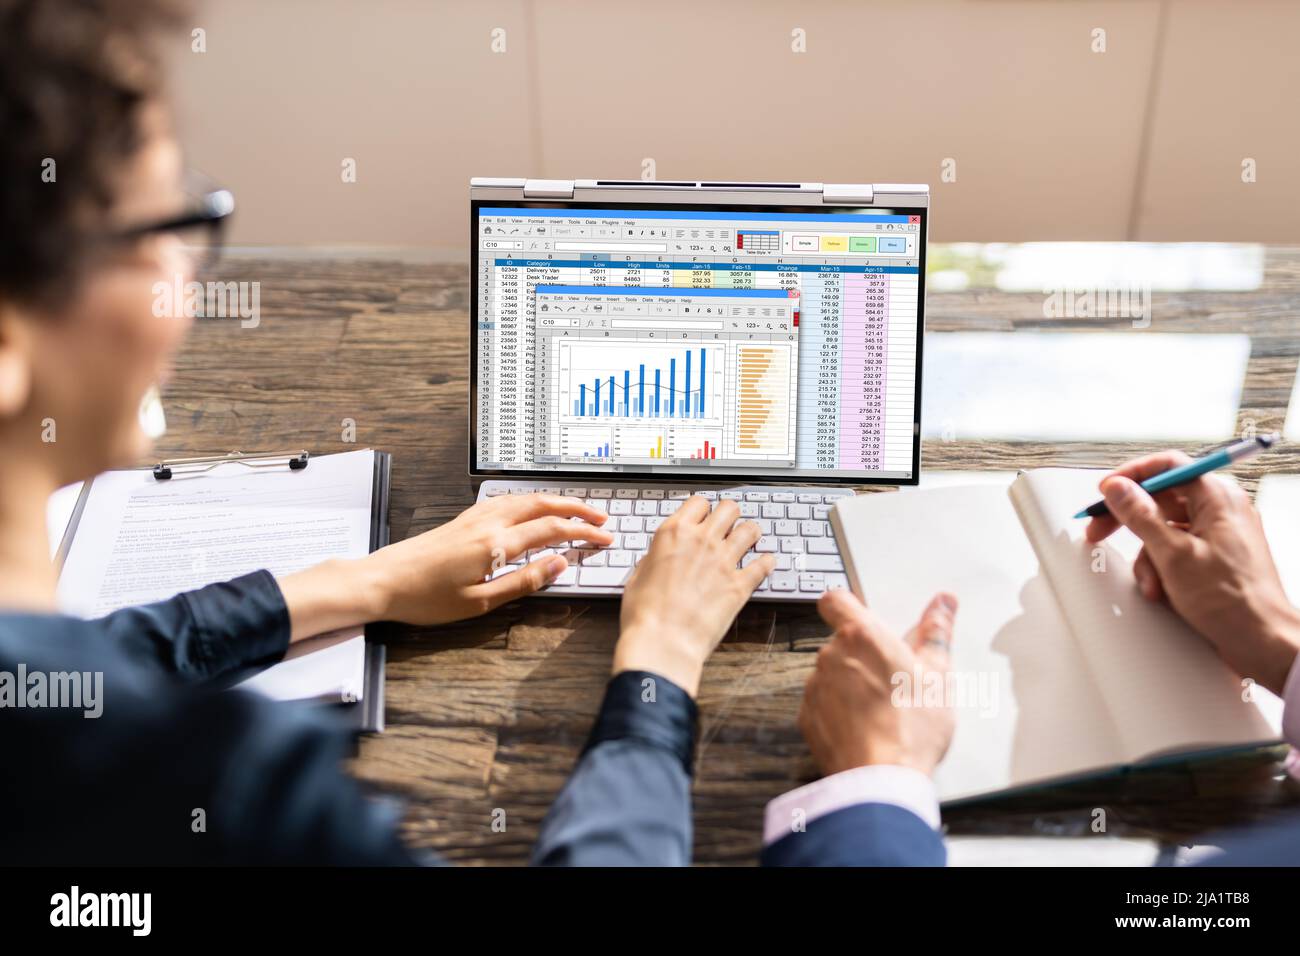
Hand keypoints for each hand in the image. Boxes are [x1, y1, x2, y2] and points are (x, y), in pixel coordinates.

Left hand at [360, 493, 612, 625]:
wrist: (382, 581)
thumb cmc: (425, 597)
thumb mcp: (480, 602)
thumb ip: (523, 581)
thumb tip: (558, 565)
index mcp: (496, 544)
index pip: (552, 530)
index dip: (583, 532)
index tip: (604, 538)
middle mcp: (488, 523)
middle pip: (542, 504)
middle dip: (576, 509)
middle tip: (601, 519)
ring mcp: (475, 517)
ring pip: (525, 499)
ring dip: (555, 501)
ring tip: (575, 510)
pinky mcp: (463, 520)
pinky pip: (507, 501)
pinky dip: (532, 501)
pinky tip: (534, 508)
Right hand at [613, 496, 774, 696]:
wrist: (662, 642)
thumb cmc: (644, 613)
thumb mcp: (638, 576)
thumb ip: (654, 558)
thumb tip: (660, 557)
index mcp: (674, 533)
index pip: (698, 502)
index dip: (702, 509)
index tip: (703, 517)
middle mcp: (702, 541)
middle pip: (729, 508)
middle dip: (730, 515)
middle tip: (728, 525)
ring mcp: (724, 561)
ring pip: (751, 529)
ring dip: (750, 533)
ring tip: (749, 540)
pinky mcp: (740, 585)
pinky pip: (764, 564)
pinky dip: (766, 563)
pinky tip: (765, 563)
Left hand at [798, 589, 958, 776]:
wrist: (880, 779)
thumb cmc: (912, 728)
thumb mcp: (938, 677)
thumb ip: (936, 634)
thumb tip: (943, 603)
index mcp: (863, 636)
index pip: (836, 600)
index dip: (846, 606)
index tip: (864, 620)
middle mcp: (832, 655)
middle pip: (840, 641)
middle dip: (862, 654)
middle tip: (892, 678)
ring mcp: (815, 686)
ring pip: (831, 672)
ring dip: (850, 682)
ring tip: (881, 708)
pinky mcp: (807, 715)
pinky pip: (822, 702)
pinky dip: (838, 709)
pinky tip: (864, 726)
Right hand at [1086, 451, 1299, 693]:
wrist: (1262, 641)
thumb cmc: (1233, 601)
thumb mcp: (1173, 555)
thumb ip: (1140, 516)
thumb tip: (1118, 488)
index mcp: (1218, 499)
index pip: (1168, 466)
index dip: (1132, 476)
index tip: (1107, 491)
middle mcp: (1221, 511)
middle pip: (1162, 499)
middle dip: (1130, 520)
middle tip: (1100, 531)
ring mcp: (1219, 535)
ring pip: (1164, 530)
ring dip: (1147, 556)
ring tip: (1151, 580)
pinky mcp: (1214, 558)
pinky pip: (1176, 551)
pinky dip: (1162, 569)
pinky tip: (1162, 589)